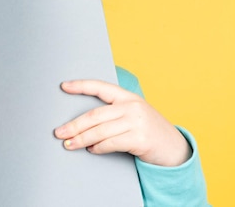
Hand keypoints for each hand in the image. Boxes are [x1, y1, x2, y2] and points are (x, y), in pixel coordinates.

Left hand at [54, 80, 190, 166]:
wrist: (175, 148)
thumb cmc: (148, 131)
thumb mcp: (134, 115)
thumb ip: (114, 113)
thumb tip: (83, 123)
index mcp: (128, 97)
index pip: (100, 87)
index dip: (81, 86)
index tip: (64, 86)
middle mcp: (132, 106)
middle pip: (95, 115)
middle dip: (74, 125)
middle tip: (59, 132)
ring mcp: (137, 122)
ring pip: (100, 131)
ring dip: (81, 139)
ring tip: (69, 144)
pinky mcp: (140, 139)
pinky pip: (111, 143)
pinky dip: (97, 148)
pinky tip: (91, 149)